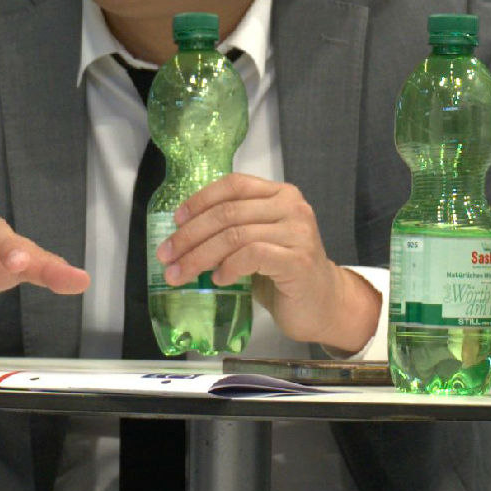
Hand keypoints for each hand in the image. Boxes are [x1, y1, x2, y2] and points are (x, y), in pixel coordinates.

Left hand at [150, 171, 381, 352]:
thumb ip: (231, 230)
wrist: (324, 305)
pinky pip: (251, 255)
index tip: (175, 221)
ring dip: (199, 256)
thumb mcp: (256, 243)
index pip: (233, 185)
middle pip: (227, 212)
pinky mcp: (298, 260)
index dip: (200, 201)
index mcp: (280, 194)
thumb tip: (182, 235)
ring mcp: (297, 232)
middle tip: (166, 256)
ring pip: (234, 235)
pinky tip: (218, 279)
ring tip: (180, 273)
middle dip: (189, 236)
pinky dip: (228, 267)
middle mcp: (291, 207)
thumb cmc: (285, 275)